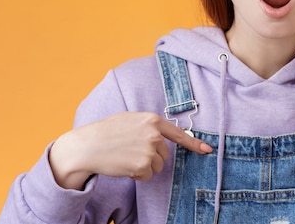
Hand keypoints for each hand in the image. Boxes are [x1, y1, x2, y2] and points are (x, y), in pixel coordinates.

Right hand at [49, 111, 211, 189]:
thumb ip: (147, 126)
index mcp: (151, 120)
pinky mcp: (143, 165)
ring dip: (144, 167)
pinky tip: (124, 166)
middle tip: (131, 152)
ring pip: (157, 167)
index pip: (178, 133)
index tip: (207, 150)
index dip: (193, 143)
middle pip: (165, 155)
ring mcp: (150, 150)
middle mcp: (154, 134)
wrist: (88, 145)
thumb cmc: (106, 132)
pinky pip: (147, 176)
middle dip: (151, 157)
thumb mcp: (129, 120)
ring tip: (126, 157)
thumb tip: (161, 136)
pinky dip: (137, 175)